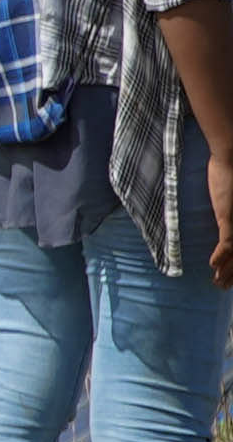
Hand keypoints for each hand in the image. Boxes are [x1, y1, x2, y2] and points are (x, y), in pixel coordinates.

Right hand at [208, 151, 232, 287]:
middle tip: (222, 287)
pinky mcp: (231, 219)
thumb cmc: (231, 169)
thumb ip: (228, 209)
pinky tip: (211, 266)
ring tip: (217, 284)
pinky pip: (227, 243)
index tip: (229, 278)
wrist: (231, 155)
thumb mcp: (230, 195)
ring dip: (227, 271)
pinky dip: (220, 256)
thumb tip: (223, 214)